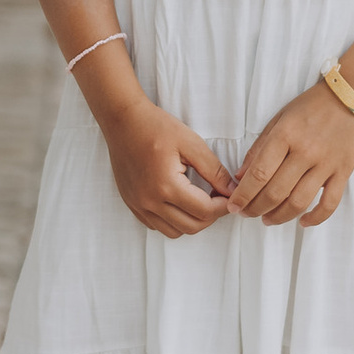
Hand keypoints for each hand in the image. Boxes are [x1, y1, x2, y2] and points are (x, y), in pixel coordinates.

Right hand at [96, 96, 232, 239]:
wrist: (123, 121)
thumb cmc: (155, 127)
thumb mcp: (191, 143)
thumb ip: (214, 170)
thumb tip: (231, 190)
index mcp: (166, 185)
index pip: (205, 211)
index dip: (223, 206)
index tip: (229, 195)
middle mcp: (149, 201)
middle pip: (192, 226)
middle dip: (210, 216)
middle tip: (217, 198)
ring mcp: (138, 205)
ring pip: (174, 231)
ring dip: (191, 221)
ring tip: (198, 200)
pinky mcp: (132, 204)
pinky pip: (156, 226)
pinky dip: (172, 220)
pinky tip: (178, 201)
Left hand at [229, 81, 353, 225]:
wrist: (350, 97)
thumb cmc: (311, 107)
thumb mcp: (279, 119)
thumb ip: (259, 148)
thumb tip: (241, 176)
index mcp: (285, 135)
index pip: (259, 174)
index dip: (243, 195)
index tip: (234, 206)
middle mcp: (305, 152)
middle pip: (275, 192)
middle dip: (256, 209)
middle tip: (247, 214)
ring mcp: (325, 164)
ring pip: (299, 202)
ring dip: (279, 216)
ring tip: (268, 219)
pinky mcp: (343, 172)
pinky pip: (330, 203)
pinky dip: (316, 218)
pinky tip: (303, 222)